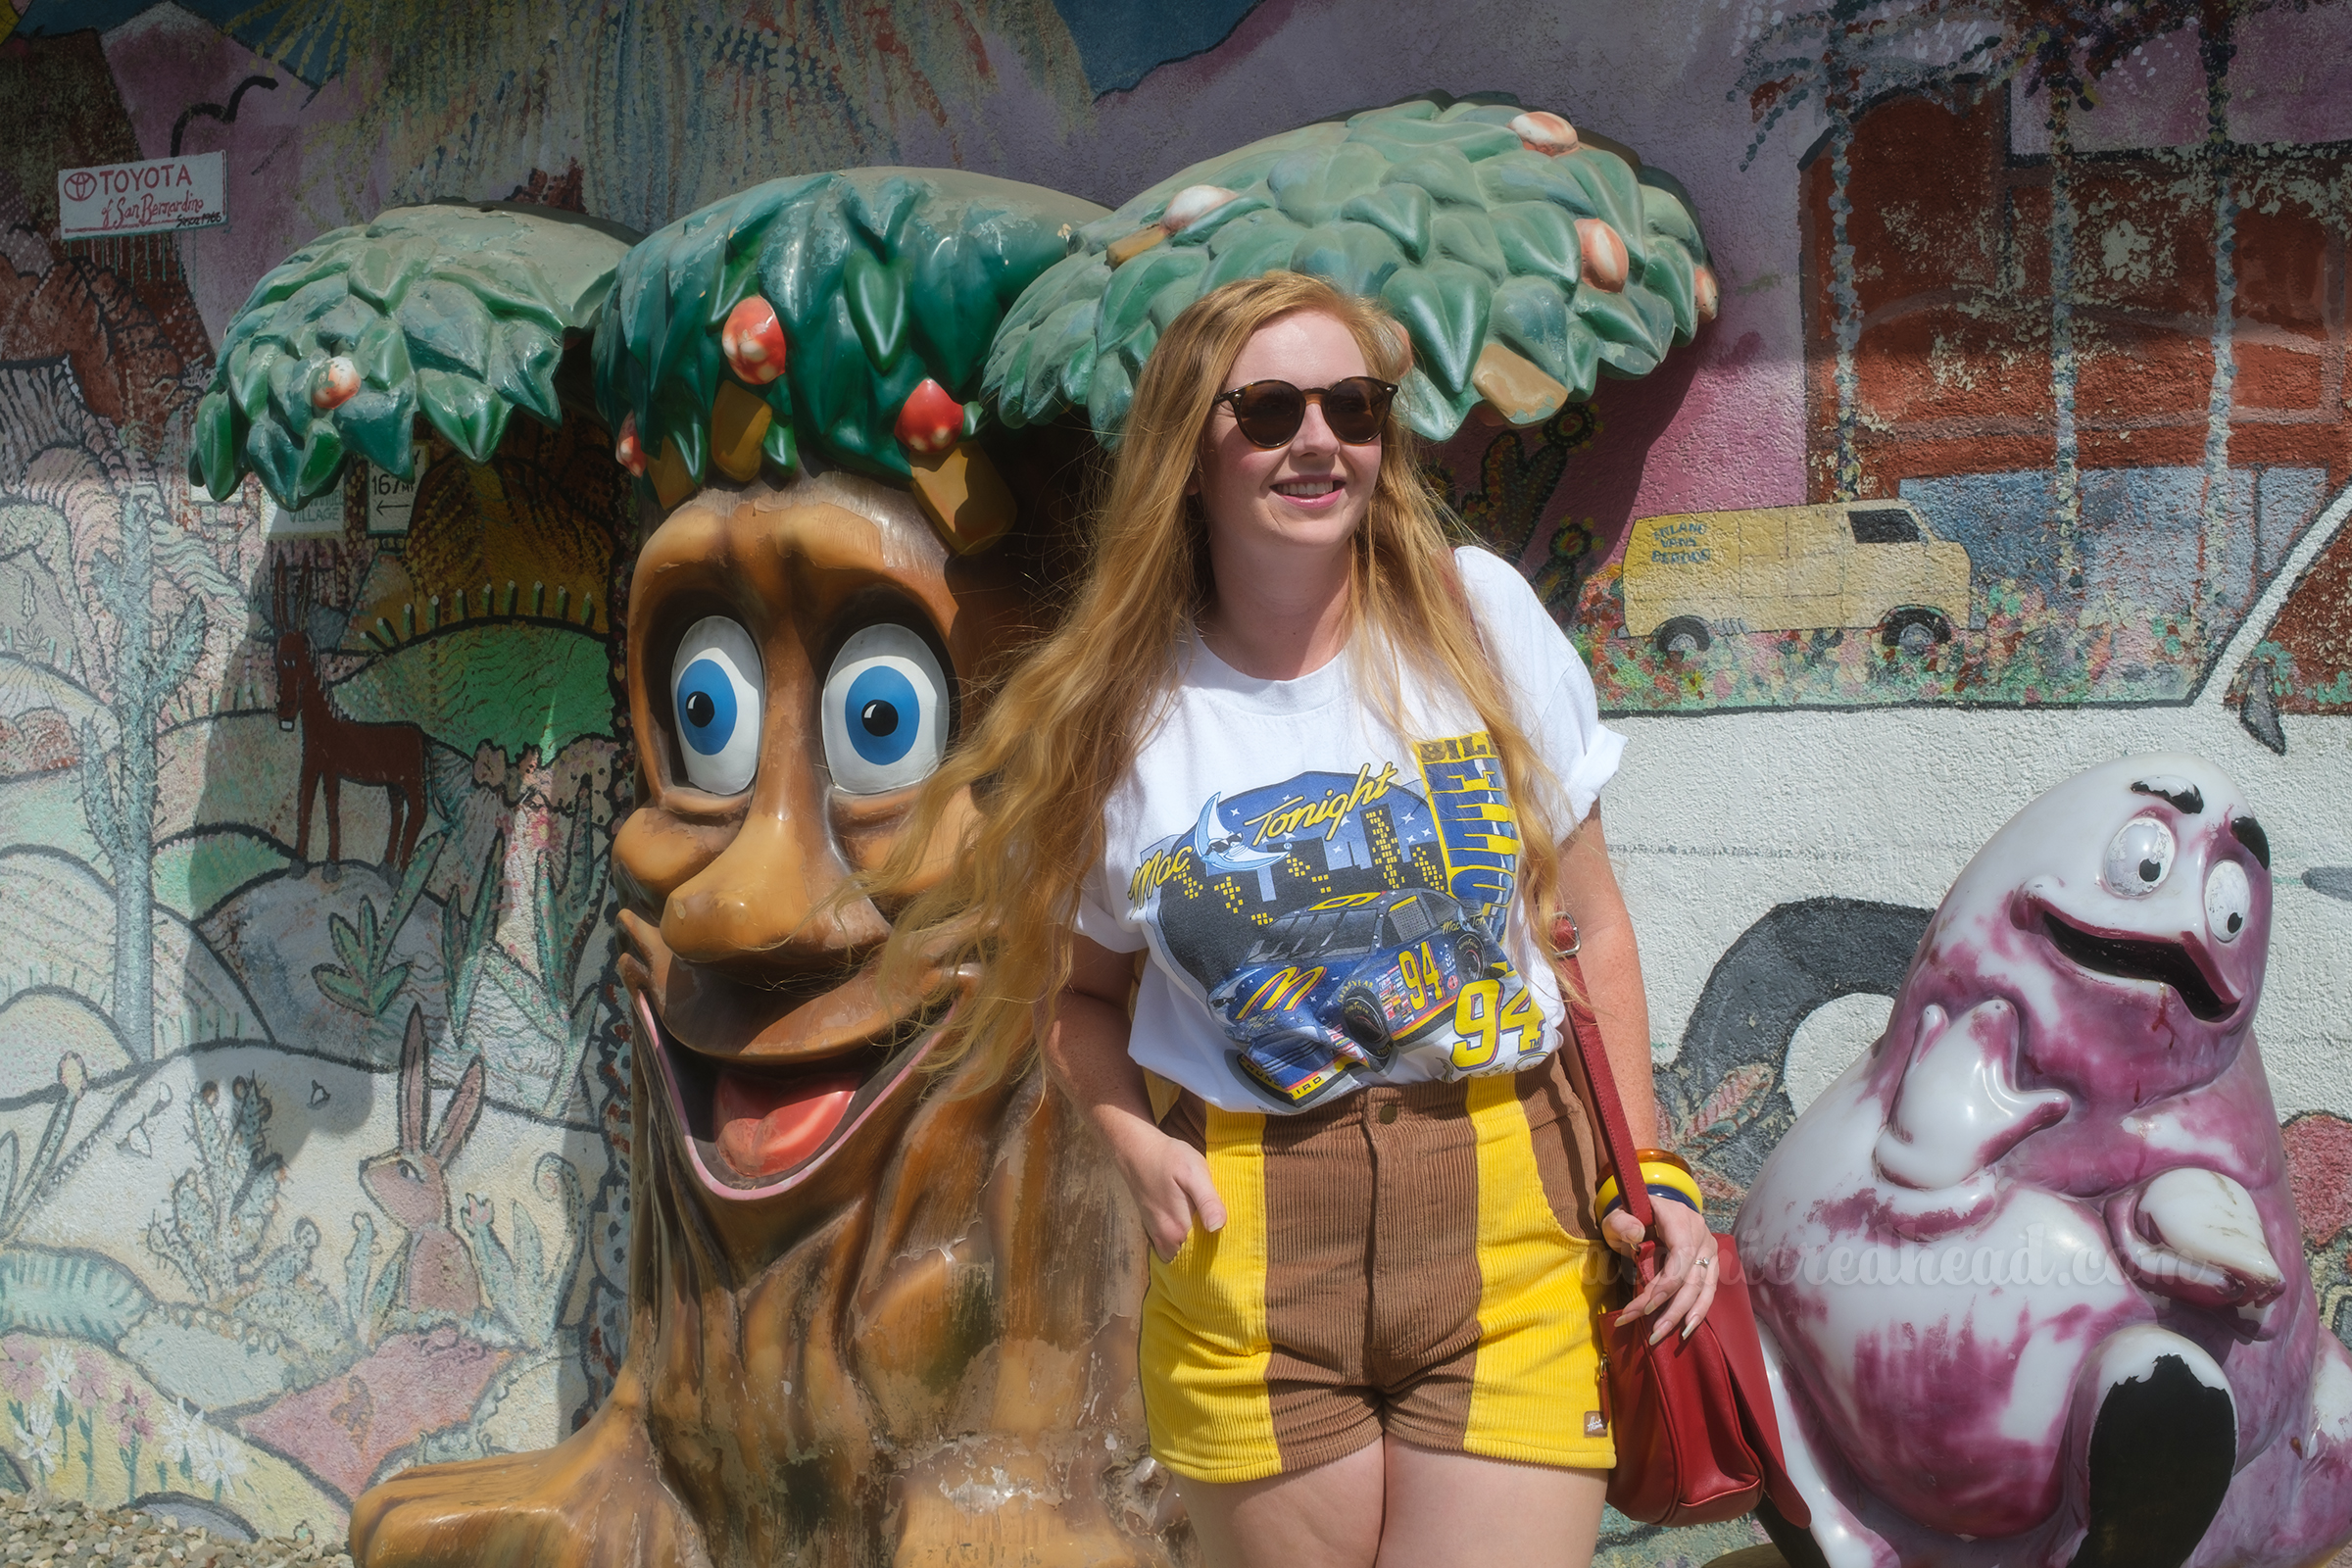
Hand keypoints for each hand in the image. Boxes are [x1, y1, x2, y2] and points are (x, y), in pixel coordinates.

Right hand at [1100, 1113, 1226, 1260]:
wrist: (1137, 1150)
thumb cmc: (1168, 1158)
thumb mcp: (1194, 1173)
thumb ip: (1208, 1201)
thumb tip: (1218, 1227)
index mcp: (1178, 1230)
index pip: (1206, 1256)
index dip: (1223, 1251)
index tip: (1237, 1243)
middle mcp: (1165, 1240)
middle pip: (1194, 1259)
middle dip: (1210, 1253)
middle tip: (1229, 1238)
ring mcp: (1157, 1236)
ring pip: (1183, 1255)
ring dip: (1197, 1249)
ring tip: (1213, 1232)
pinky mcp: (1153, 1230)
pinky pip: (1173, 1247)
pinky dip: (1185, 1243)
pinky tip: (1196, 1226)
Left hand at [1603, 1197, 1718, 1343]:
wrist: (1648, 1210)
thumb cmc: (1630, 1217)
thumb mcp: (1617, 1216)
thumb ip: (1621, 1222)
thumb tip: (1636, 1235)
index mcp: (1680, 1217)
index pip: (1682, 1254)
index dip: (1667, 1283)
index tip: (1645, 1307)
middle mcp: (1700, 1233)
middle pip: (1693, 1277)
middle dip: (1672, 1309)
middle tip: (1652, 1333)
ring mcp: (1708, 1248)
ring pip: (1704, 1287)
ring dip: (1686, 1314)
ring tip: (1666, 1334)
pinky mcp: (1710, 1262)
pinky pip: (1709, 1289)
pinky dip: (1699, 1310)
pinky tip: (1687, 1329)